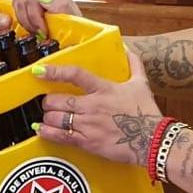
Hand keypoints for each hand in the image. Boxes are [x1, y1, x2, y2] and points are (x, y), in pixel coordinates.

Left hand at [35, 47, 164, 168]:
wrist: (153, 141)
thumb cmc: (147, 112)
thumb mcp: (142, 84)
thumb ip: (134, 65)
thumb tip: (128, 49)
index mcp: (104, 89)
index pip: (75, 75)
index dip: (55, 71)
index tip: (39, 70)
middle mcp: (93, 106)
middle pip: (59, 100)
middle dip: (49, 101)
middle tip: (48, 102)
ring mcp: (89, 125)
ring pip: (57, 118)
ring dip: (48, 116)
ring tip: (46, 116)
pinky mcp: (88, 142)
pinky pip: (62, 136)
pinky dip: (48, 132)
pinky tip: (41, 129)